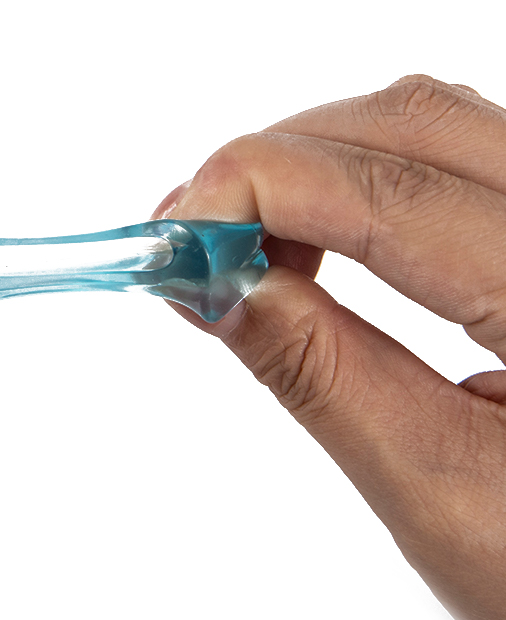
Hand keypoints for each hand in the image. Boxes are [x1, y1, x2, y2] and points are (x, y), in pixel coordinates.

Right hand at [153, 74, 505, 619]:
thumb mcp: (446, 496)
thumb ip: (326, 376)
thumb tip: (219, 284)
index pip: (390, 194)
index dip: (255, 191)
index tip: (172, 242)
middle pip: (405, 124)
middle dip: (271, 166)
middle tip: (193, 245)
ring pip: (421, 122)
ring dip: (308, 164)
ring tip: (243, 249)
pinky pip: (445, 149)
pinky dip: (353, 173)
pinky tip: (313, 237)